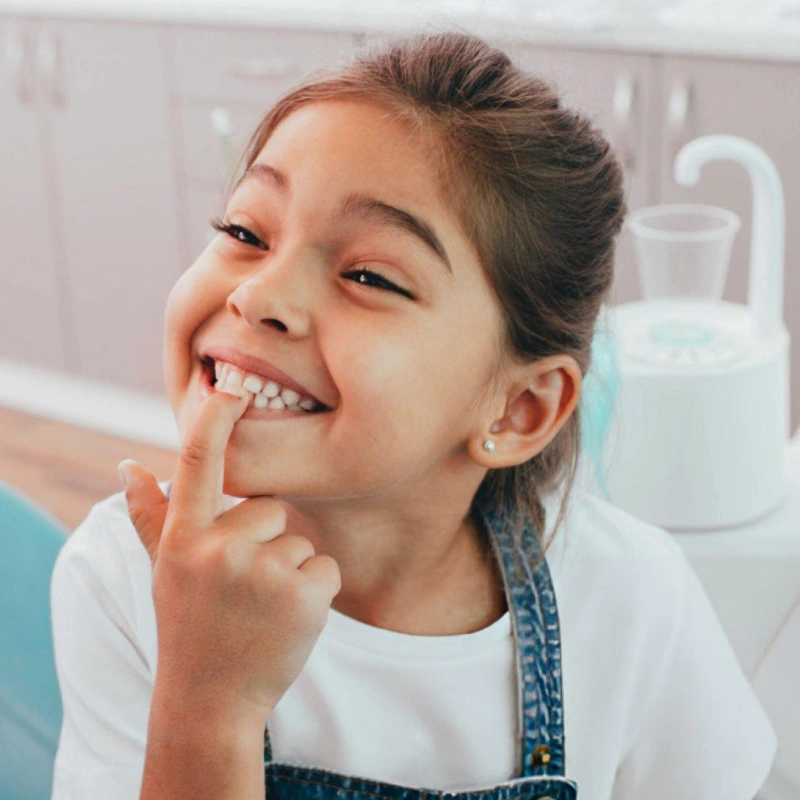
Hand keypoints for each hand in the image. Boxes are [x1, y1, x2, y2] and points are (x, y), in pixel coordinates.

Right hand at [118, 387, 340, 721]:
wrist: (211, 700)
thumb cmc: (189, 625)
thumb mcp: (164, 571)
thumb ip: (149, 517)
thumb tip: (127, 465)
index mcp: (184, 539)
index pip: (197, 464)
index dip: (215, 420)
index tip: (232, 386)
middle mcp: (219, 550)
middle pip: (270, 509)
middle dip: (265, 542)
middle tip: (243, 589)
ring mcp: (262, 573)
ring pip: (299, 541)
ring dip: (289, 571)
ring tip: (260, 609)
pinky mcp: (303, 595)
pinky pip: (325, 567)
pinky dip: (315, 591)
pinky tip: (287, 619)